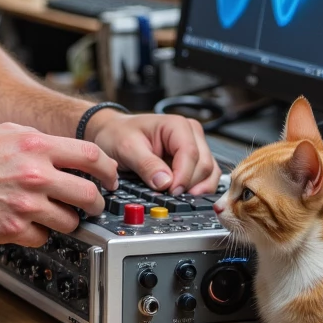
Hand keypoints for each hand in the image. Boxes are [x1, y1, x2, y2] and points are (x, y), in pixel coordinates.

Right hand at [0, 123, 117, 246]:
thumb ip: (38, 140)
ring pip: (70, 221)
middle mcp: (35, 174)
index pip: (92, 156)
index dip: (108, 170)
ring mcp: (26, 205)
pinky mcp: (14, 230)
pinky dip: (39, 233)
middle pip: (89, 194)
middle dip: (96, 203)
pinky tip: (27, 224)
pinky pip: (43, 237)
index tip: (110, 178)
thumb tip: (66, 151)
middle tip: (92, 205)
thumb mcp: (4, 133)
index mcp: (36, 146)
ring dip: (67, 220)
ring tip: (54, 215)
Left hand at [84, 109, 219, 195]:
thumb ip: (146, 165)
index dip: (183, 176)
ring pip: (209, 172)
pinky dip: (197, 188)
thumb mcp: (127, 148)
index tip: (171, 191)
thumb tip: (164, 183)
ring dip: (197, 188)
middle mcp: (191, 133)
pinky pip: (205, 177)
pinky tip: (183, 194)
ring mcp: (195, 146)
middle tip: (171, 196)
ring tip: (178, 196)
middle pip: (204, 164)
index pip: (190, 153)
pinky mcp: (193, 160)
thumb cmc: (119, 134)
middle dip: (190, 184)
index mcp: (177, 125)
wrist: (113, 132)